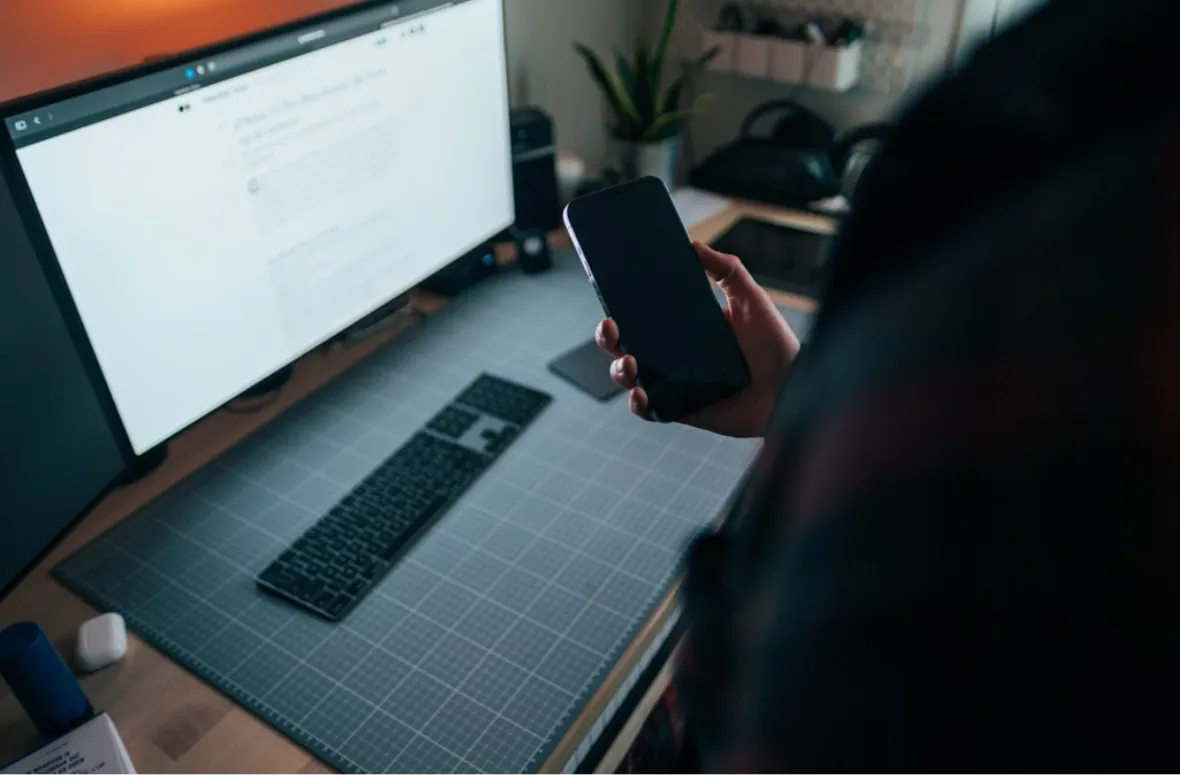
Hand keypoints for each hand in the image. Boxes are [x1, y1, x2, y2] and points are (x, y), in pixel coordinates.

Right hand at [596, 241, 800, 438]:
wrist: (794, 390)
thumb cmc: (775, 345)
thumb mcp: (750, 299)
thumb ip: (726, 269)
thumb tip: (692, 244)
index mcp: (686, 328)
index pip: (643, 317)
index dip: (621, 309)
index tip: (611, 299)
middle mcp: (674, 356)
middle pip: (627, 346)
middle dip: (609, 338)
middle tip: (611, 328)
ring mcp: (675, 384)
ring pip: (630, 378)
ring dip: (619, 370)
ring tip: (630, 363)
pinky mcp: (681, 410)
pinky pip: (649, 410)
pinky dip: (638, 404)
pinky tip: (640, 393)